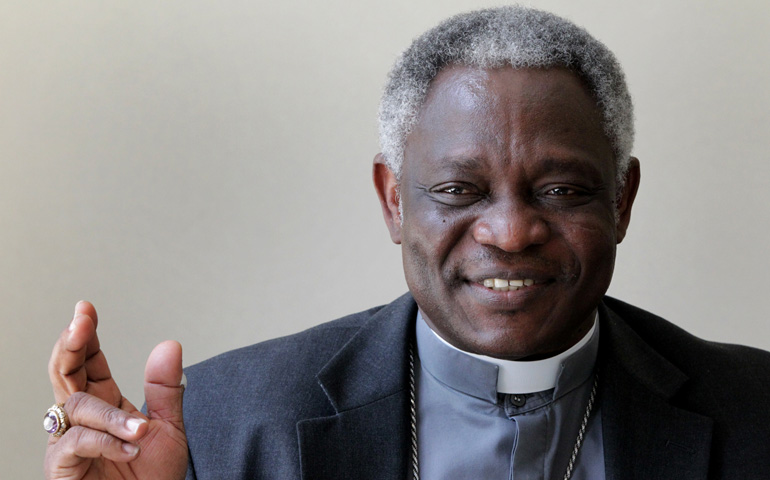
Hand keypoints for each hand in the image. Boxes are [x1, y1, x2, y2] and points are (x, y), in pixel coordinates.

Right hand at [45, 301, 187, 478]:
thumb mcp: (168, 430)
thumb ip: (166, 390)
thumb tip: (169, 344)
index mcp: (106, 405)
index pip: (88, 364)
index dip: (84, 336)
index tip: (85, 309)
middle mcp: (83, 421)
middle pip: (65, 374)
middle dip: (70, 345)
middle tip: (80, 321)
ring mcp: (69, 444)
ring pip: (76, 407)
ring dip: (111, 416)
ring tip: (141, 432)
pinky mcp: (62, 468)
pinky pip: (76, 443)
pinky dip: (106, 442)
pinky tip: (130, 449)